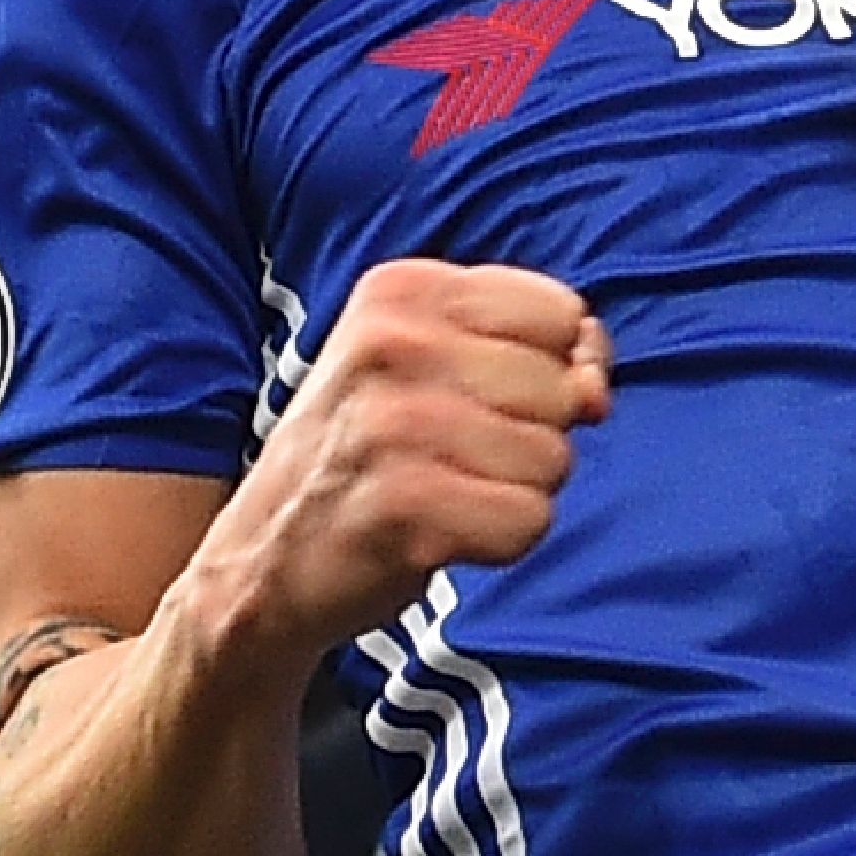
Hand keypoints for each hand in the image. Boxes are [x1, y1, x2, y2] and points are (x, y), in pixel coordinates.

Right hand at [185, 260, 609, 677]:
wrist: (257, 566)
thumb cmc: (365, 455)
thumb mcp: (430, 365)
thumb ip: (537, 351)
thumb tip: (598, 389)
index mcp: (401, 289)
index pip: (562, 315)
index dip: (548, 368)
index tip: (480, 398)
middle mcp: (392, 343)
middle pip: (563, 390)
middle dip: (529, 436)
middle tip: (446, 457)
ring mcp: (393, 424)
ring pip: (554, 458)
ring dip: (514, 492)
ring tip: (440, 493)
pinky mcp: (403, 506)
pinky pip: (529, 520)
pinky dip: (500, 541)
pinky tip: (438, 535)